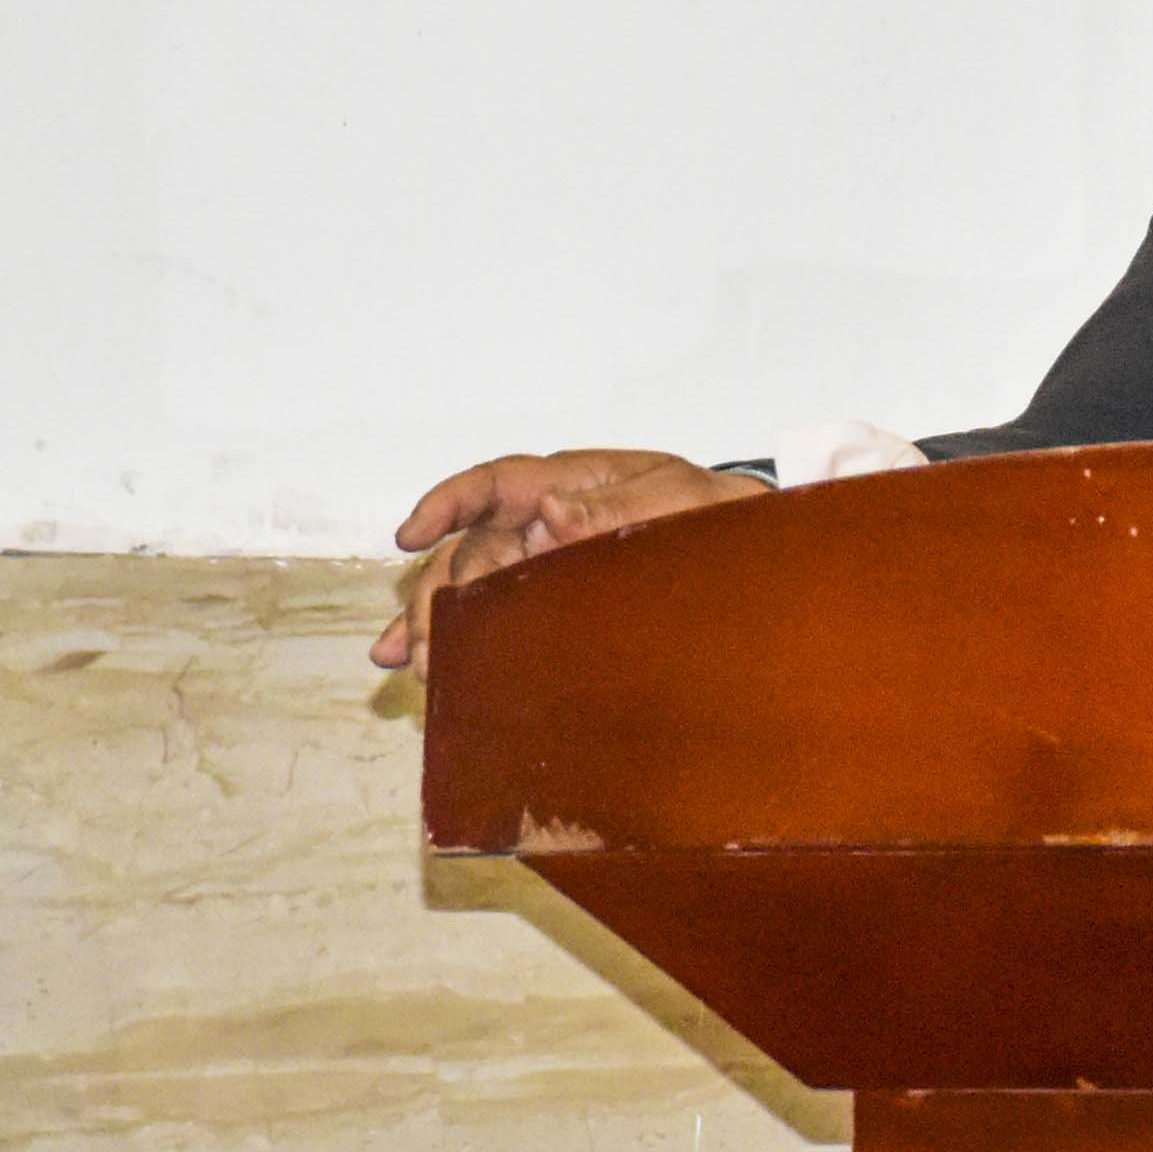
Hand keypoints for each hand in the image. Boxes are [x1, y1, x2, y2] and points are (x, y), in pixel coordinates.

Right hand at [368, 448, 767, 668]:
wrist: (745, 546)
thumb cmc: (710, 509)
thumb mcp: (675, 498)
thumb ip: (614, 507)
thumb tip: (550, 511)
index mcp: (568, 480)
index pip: (493, 484)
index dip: (445, 505)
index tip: (406, 536)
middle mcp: (544, 518)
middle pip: (472, 549)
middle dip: (437, 593)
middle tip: (419, 644)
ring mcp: (545, 560)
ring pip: (472, 586)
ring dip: (434, 622)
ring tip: (412, 664)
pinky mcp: (553, 599)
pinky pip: (499, 616)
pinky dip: (463, 640)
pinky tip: (434, 670)